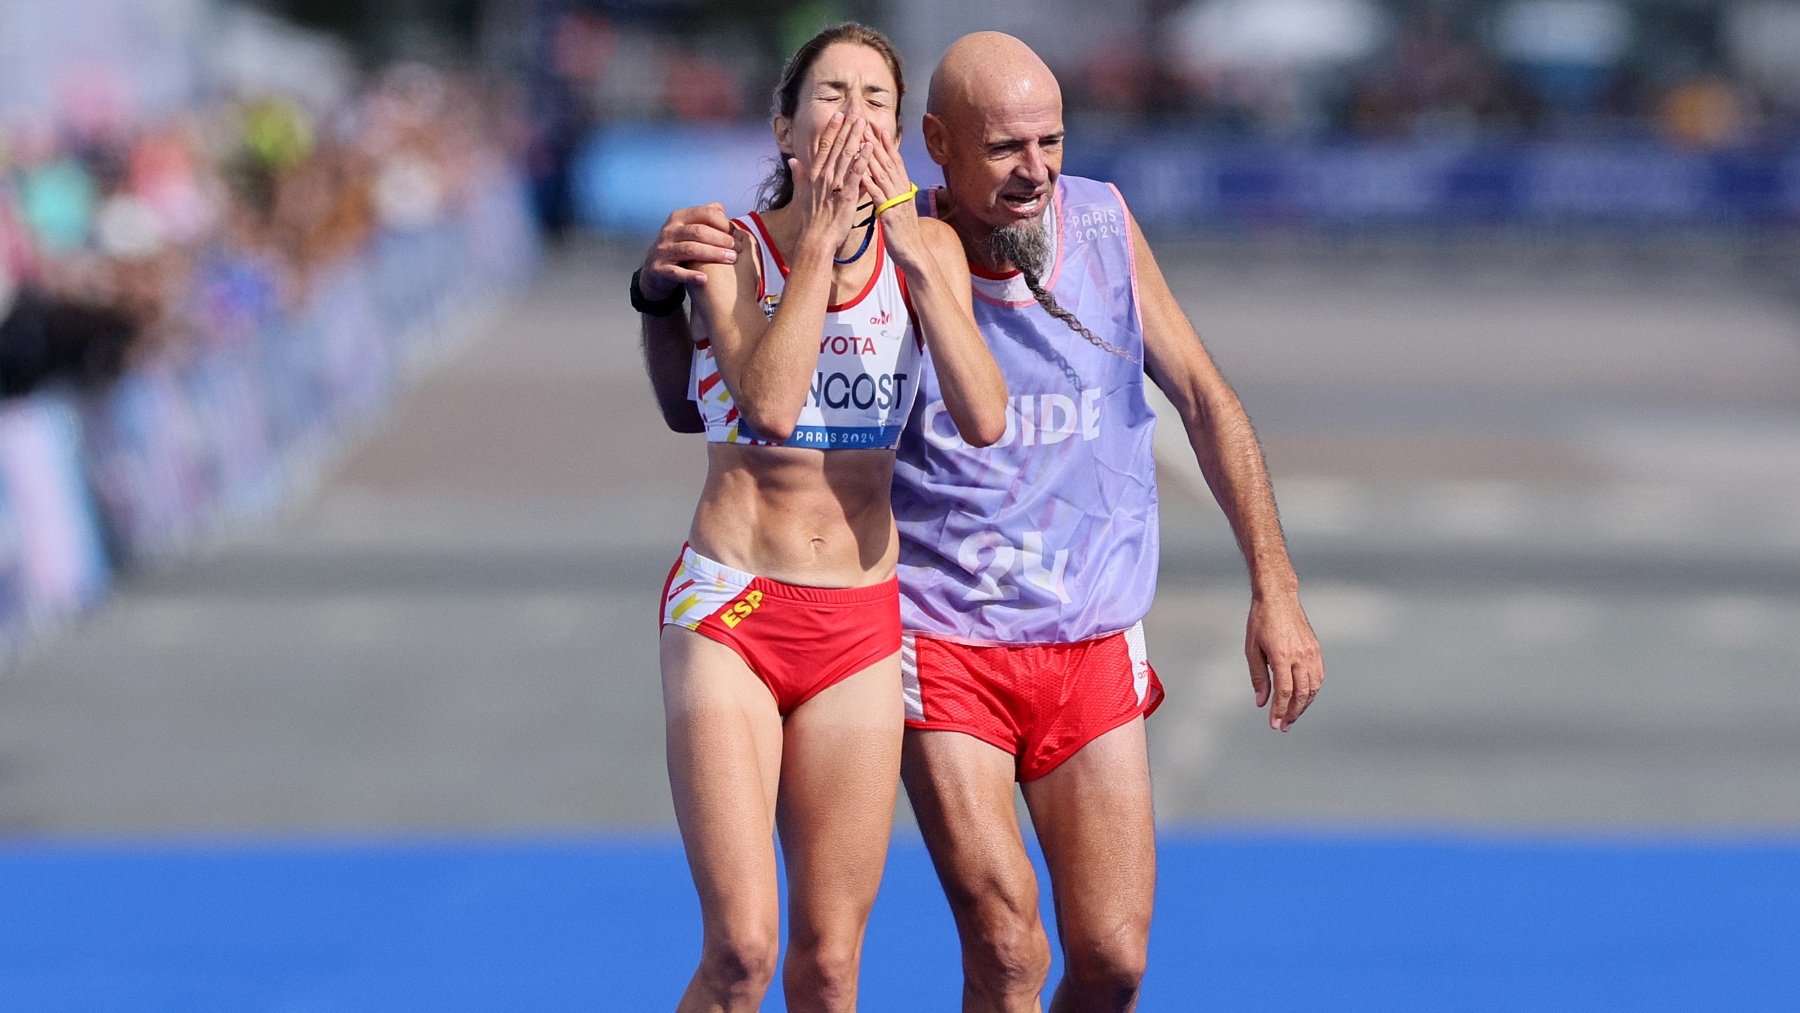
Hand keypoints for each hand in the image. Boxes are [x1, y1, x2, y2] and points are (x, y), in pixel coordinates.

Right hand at [641, 203, 735, 297]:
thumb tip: (722, 209)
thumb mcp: (688, 227)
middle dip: (721, 239)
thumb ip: (705, 217)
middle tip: (738, 248)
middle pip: (699, 231)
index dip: (723, 223)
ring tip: (731, 259)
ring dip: (713, 254)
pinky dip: (691, 276)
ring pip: (690, 250)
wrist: (654, 267)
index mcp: (679, 217)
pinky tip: (705, 279)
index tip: (736, 233)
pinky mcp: (659, 268)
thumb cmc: (679, 245)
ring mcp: (663, 250)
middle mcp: (669, 231)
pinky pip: (676, 272)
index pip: (705, 213)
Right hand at [790, 112, 870, 248]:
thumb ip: (799, 175)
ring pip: (846, 156)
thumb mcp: (801, 194)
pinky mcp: (847, 195)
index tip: (838, 115)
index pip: (824, 147)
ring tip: (864, 122)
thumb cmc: (811, 219)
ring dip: (856, 137)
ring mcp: (835, 185)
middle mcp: (824, 176)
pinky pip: (856, 174)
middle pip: (837, 146)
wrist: (816, 238)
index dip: (831, 129)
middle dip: (847, 127)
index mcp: (814, 174)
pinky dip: (863, 159)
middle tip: (856, 111)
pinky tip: (869, 147)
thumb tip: (793, 161)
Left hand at [861, 127, 922, 258]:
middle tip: (867, 124)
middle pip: (889, 163)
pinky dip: (869, 182)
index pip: (895, 162)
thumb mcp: (900, 209)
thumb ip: (894, 194)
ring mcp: (897, 202)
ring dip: (872, 156)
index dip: (887, 145)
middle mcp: (902, 192)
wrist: (914, 254)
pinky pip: (878, 196)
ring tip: (862, 139)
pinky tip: (860, 172)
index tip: (878, 128)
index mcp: (903, 189)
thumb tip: (888, 184)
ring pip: (883, 174)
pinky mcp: (890, 214)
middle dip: (877, 143)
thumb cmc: (904, 234)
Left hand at [1246, 593, 1322, 731]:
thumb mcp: (1252, 649)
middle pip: (1301, 694)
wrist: (1278, 597)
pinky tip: (1303, 698)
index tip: (1274, 724)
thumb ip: (1258, 677)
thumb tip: (1261, 702)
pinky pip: (1318, 677)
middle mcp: (1300, 656)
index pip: (1284, 692)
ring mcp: (1311, 653)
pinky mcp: (1316, 649)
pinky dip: (1312, 691)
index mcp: (1282, 656)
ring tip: (1292, 715)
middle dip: (1292, 713)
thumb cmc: (1260, 621)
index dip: (1279, 711)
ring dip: (1303, 705)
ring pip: (1313, 688)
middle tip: (1283, 726)